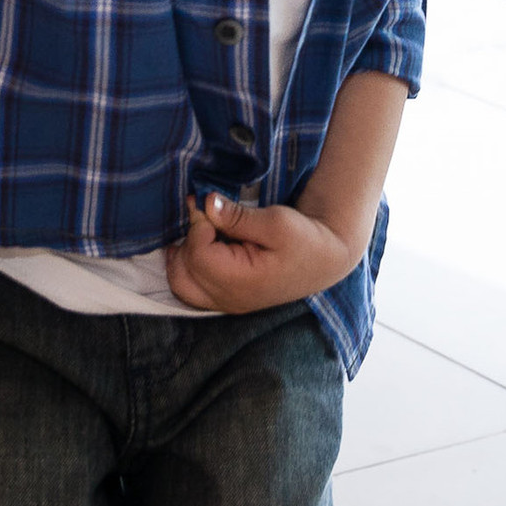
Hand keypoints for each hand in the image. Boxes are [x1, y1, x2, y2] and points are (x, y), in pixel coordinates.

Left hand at [166, 193, 357, 313]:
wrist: (324, 259)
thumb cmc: (304, 239)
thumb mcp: (276, 222)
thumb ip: (237, 216)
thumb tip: (206, 203)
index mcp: (242, 282)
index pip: (198, 255)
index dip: (198, 225)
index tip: (207, 203)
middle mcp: (229, 298)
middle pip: (181, 274)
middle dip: (185, 241)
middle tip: (200, 215)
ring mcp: (227, 302)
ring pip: (181, 285)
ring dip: (181, 255)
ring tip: (197, 229)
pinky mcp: (227, 298)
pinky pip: (191, 288)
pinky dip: (187, 265)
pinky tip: (199, 243)